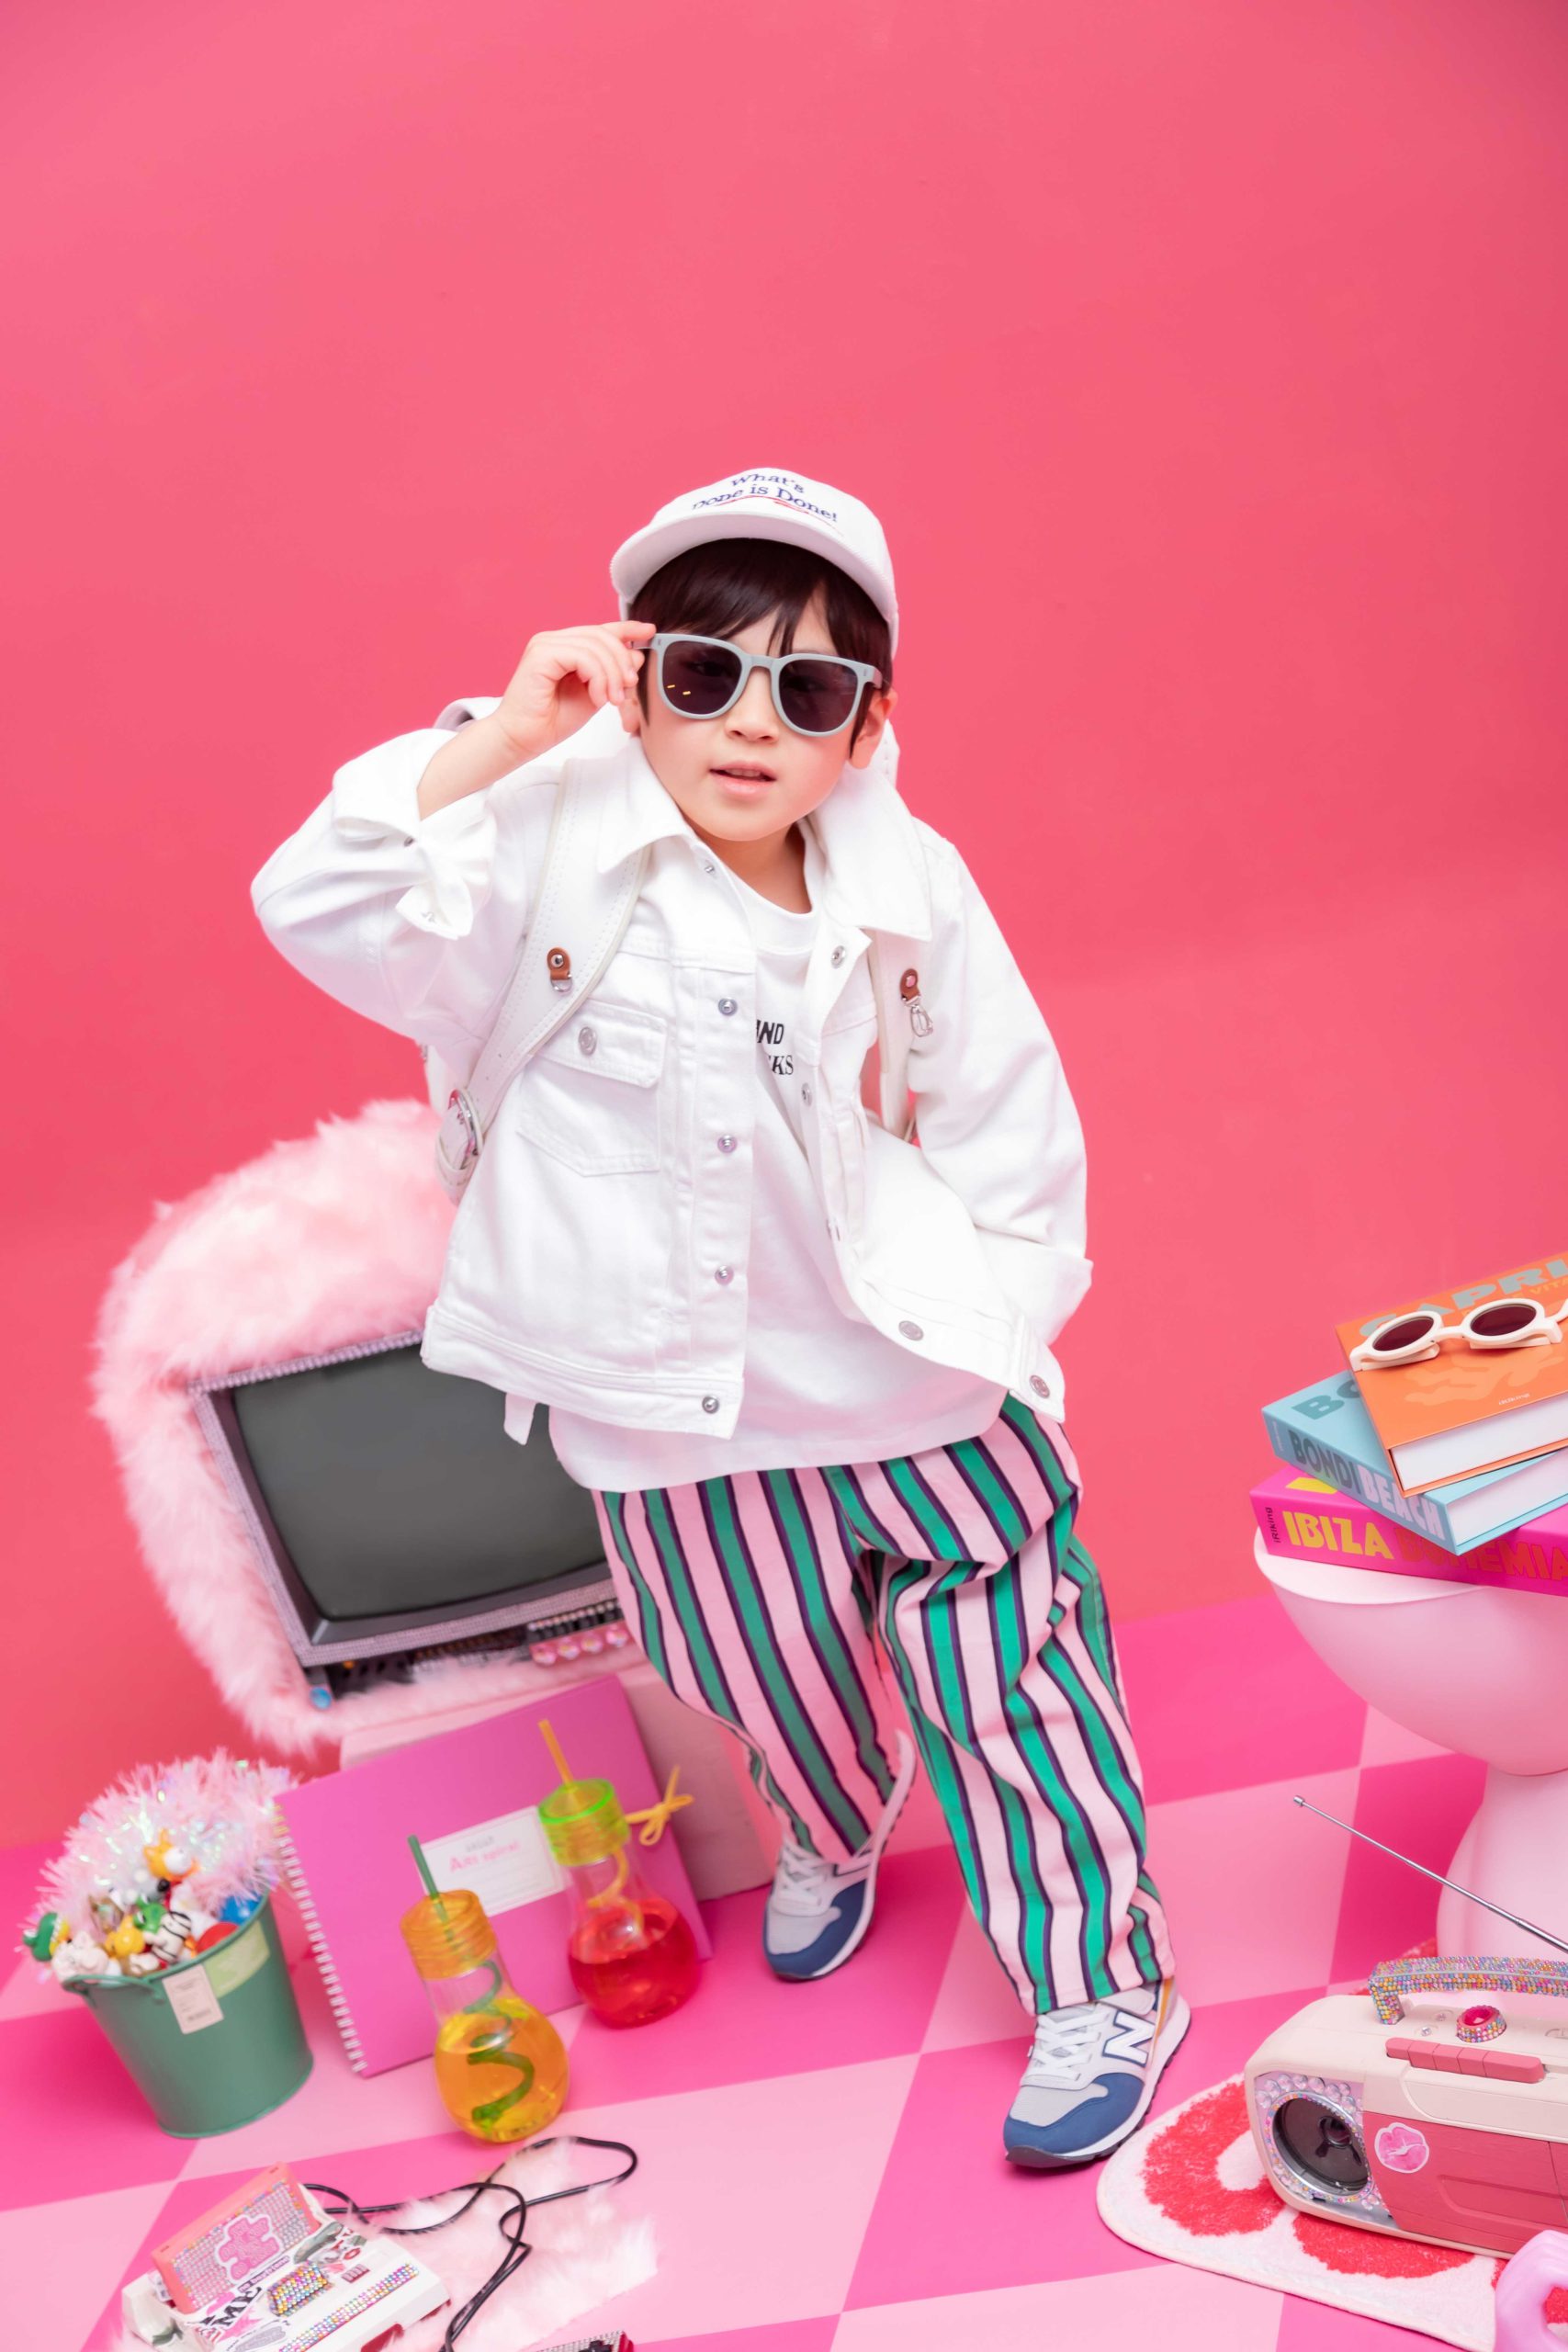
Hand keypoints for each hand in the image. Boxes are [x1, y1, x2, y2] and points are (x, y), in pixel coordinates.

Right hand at [494, 620, 655, 761]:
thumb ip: (612, 675)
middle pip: (601, 635)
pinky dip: (597, 678)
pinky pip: (582, 656)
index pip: (600, 630)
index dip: (627, 628)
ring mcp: (545, 644)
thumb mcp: (594, 695)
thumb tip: (637, 655)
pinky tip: (597, 698)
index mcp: (565, 646)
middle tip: (628, 687)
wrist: (523, 739)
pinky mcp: (541, 654)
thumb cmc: (552, 720)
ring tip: (611, 700)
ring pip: (595, 645)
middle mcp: (553, 640)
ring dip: (611, 675)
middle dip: (622, 661)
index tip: (649, 631)